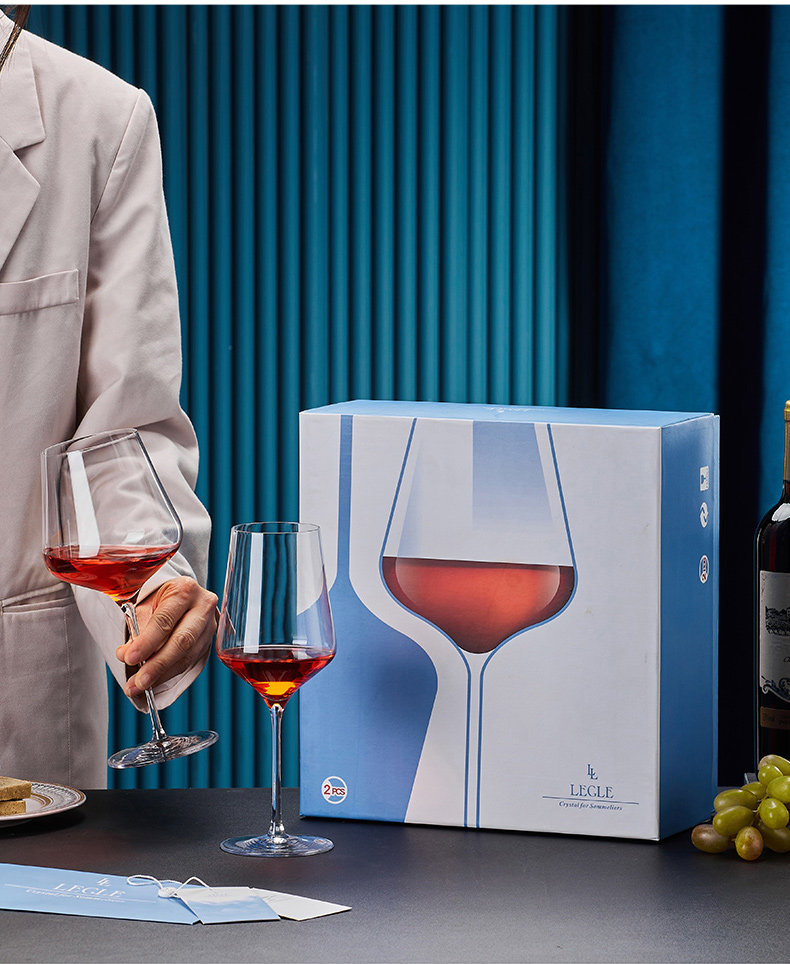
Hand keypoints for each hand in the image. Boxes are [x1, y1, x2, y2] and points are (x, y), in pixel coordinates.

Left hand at [116, 577, 217, 698]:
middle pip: (182, 640)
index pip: (165, 620)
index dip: (147, 642)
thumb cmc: (160, 597)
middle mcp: (203, 606)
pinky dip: (170, 674)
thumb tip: (125, 655)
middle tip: (138, 681)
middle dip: (157, 664)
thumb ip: (136, 628)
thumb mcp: (146, 603)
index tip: (130, 658)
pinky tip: (155, 681)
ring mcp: (210, 625)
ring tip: (140, 686)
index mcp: (185, 590)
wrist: (180, 594)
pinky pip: (190, 661)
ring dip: (162, 674)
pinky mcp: (209, 641)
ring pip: (188, 655)